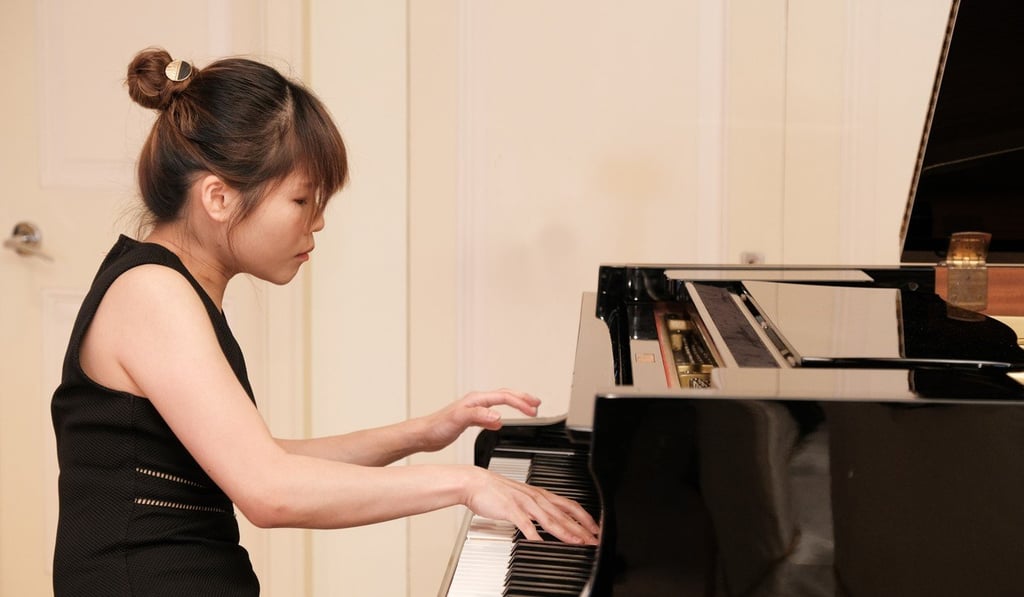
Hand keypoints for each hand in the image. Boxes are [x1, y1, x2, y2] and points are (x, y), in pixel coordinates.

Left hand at [417, 389, 541, 452]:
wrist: (423, 434)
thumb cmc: (437, 426)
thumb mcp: (459, 420)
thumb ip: (479, 416)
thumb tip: (498, 417)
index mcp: (477, 400)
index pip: (505, 397)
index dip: (520, 403)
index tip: (533, 410)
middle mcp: (476, 402)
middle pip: (505, 395)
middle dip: (522, 398)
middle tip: (537, 404)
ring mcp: (474, 410)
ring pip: (499, 403)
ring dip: (514, 405)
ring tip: (526, 408)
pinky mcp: (470, 419)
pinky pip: (490, 414)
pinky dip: (501, 416)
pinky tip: (500, 423)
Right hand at [463, 466, 599, 544]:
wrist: (475, 482)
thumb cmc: (496, 491)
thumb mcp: (522, 497)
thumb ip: (536, 509)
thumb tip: (548, 520)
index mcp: (540, 494)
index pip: (569, 505)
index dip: (584, 517)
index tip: (595, 528)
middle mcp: (536, 498)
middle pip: (564, 514)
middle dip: (581, 528)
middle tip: (593, 539)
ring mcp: (524, 503)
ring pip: (550, 519)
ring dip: (565, 531)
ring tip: (577, 542)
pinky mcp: (511, 510)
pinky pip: (526, 525)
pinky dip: (535, 535)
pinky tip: (541, 544)